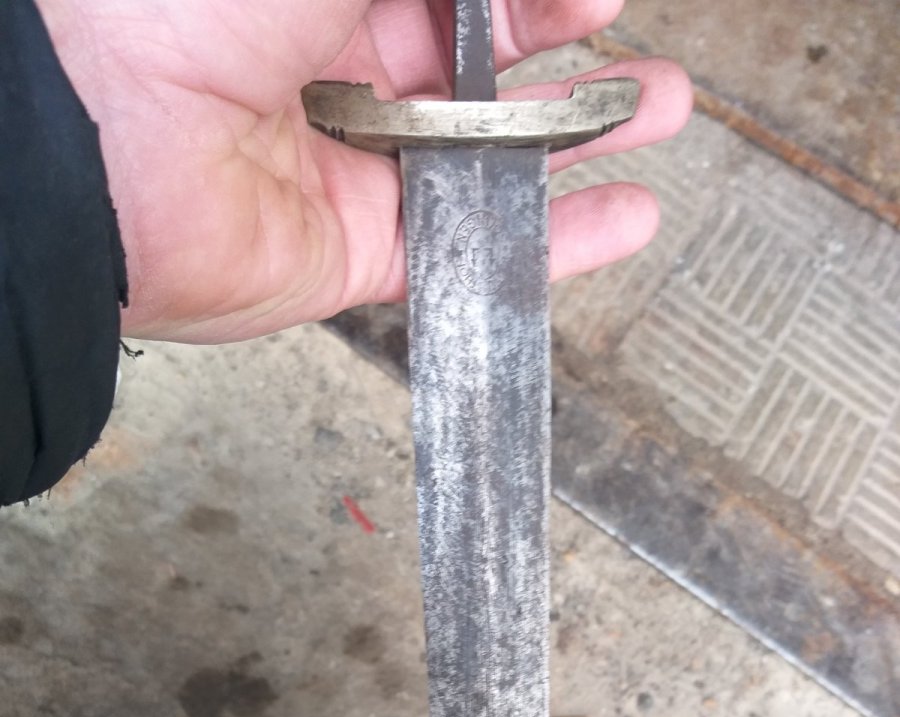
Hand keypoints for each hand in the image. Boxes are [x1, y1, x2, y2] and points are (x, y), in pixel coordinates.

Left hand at [36, 0, 691, 342]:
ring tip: (662, 113)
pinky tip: (626, 218)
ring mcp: (355, 168)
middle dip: (573, 57)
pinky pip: (469, 248)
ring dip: (581, 139)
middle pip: (484, 68)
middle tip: (642, 52)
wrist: (105, 140)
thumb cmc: (187, 8)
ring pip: (490, 160)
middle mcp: (343, 73)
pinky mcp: (357, 255)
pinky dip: (554, 241)